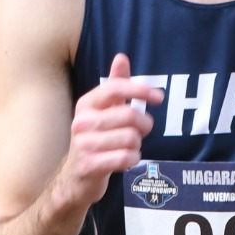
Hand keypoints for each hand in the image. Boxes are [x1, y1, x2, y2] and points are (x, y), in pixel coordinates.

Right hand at [56, 53, 161, 209]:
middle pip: (129, 115)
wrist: (75, 177)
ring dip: (137, 144)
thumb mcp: (102, 110)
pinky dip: (133, 159)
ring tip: (129, 146)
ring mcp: (84, 144)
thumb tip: (121, 57)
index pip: (114, 88)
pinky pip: (126, 157)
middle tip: (142, 131)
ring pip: (131, 138)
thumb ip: (114, 85)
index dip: (139, 89)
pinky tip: (127, 159)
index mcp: (86, 104)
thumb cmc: (95, 139)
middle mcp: (82, 122)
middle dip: (144, 124)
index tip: (158, 97)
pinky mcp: (90, 165)